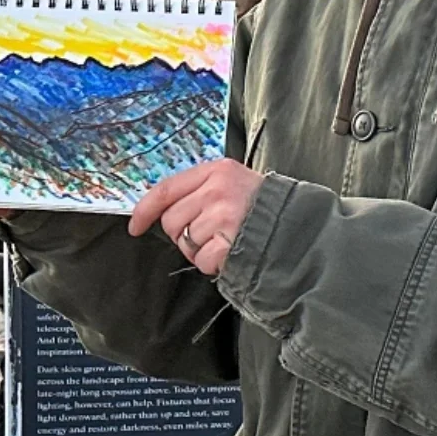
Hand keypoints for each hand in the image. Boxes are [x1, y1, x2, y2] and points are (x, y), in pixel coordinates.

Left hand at [129, 158, 262, 276]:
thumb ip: (202, 190)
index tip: (135, 226)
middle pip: (172, 220)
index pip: (167, 188)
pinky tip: (231, 253)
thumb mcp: (235, 184)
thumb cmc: (264, 209)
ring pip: (185, 242)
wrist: (300, 228)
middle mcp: (218, 190)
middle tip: (211, 233)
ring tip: (226, 241)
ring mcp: (223, 216)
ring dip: (201, 250)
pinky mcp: (229, 242)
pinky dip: (213, 264)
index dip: (146, 210)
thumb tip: (162, 209)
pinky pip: (201, 260)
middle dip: (184, 233)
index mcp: (217, 171)